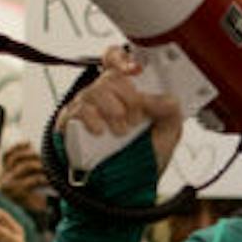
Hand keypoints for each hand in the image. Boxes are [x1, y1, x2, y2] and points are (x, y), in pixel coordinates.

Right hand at [0, 140, 49, 215]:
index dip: (18, 147)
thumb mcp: (29, 176)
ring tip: (50, 171)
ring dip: (41, 166)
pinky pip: (34, 179)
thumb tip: (27, 143)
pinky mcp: (18, 193)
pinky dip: (45, 178)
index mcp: (5, 174)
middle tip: (46, 161)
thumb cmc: (38, 195)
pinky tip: (51, 181)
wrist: (40, 217)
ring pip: (27, 166)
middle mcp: (4, 180)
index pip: (7, 155)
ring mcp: (10, 187)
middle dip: (34, 156)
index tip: (28, 143)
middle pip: (18, 158)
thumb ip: (26, 162)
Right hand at [57, 46, 185, 173]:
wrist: (125, 184)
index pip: (114, 58)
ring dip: (114, 111)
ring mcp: (86, 106)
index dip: (120, 57)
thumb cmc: (146, 153)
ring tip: (122, 131)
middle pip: (111, 77)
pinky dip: (93, 120)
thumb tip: (160, 97)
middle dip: (129, 98)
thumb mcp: (169, 132)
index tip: (134, 69)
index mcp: (125, 89)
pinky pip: (78, 110)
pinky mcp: (70, 122)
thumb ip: (170, 111)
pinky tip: (101, 131)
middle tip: (136, 119)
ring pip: (95, 91)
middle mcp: (103, 93)